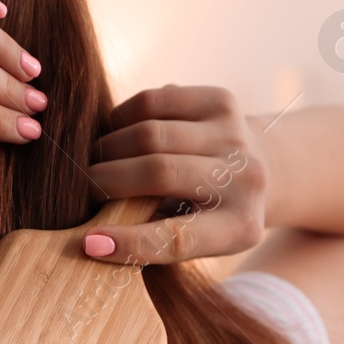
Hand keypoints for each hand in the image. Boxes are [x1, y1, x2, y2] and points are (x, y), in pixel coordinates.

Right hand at [82, 86, 268, 264]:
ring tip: (96, 162)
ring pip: (149, 133)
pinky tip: (116, 134)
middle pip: (158, 173)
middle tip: (84, 189)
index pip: (179, 238)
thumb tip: (94, 235)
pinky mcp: (222, 101)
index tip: (87, 242)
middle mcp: (246, 179)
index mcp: (240, 227)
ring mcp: (235, 135)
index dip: (129, 241)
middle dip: (106, 180)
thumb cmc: (207, 214)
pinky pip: (152, 102)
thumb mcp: (191, 239)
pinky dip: (120, 119)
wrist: (259, 167)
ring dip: (108, 149)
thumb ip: (151, 236)